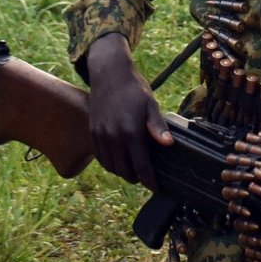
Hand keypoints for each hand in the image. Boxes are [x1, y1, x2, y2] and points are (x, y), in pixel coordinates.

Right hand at [85, 33, 171, 189]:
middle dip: (137, 177)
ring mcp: (101, 136)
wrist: (109, 74)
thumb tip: (168, 144)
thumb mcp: (151, 105)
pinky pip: (101, 157)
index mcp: (131, 131)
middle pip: (125, 170)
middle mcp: (114, 137)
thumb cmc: (134, 89)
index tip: (155, 187)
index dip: (149, 180)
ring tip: (133, 170)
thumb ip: (157, 126)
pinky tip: (119, 160)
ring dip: (123, 172)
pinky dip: (110, 164)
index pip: (141, 166)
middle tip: (146, 176)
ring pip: (112, 167)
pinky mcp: (92, 133)